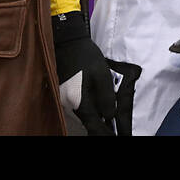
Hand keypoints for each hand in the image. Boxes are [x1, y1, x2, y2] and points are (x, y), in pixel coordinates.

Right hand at [52, 11, 120, 134]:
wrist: (66, 43)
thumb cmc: (85, 57)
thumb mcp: (102, 75)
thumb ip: (106, 97)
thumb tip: (110, 117)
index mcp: (79, 102)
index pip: (94, 126)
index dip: (105, 133)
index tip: (115, 136)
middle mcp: (69, 105)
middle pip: (88, 121)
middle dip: (102, 123)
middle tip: (114, 124)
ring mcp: (64, 101)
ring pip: (84, 114)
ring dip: (96, 113)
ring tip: (108, 111)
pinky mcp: (64, 95)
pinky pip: (79, 106)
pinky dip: (89, 106)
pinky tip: (96, 97)